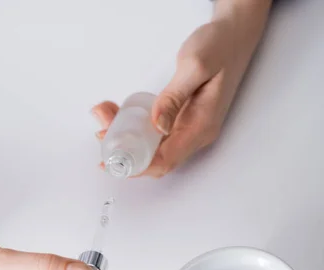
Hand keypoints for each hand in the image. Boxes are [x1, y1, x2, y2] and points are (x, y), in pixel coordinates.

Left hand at [93, 0, 271, 176]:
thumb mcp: (194, 66)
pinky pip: (156, 135)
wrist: (235, 34)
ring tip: (105, 117)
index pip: (166, 160)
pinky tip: (119, 116)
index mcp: (201, 126)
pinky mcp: (183, 120)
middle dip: (127, 151)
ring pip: (154, 147)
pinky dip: (136, 129)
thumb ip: (174, 97)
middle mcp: (196, 134)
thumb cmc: (219, 46)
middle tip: (102, 132)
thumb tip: (157, 126)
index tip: (114, 162)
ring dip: (128, 139)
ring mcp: (190, 128)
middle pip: (157, 158)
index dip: (138, 167)